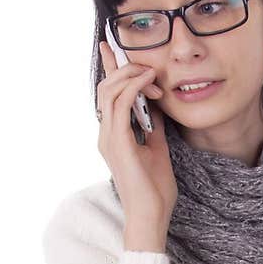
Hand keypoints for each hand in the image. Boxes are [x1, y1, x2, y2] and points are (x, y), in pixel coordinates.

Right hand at [96, 39, 177, 231]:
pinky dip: (134, 88)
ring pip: (109, 91)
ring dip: (131, 76)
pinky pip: (121, 104)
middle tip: (147, 65)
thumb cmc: (155, 191)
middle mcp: (106, 133)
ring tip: (151, 73)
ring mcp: (109, 138)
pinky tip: (149, 81)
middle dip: (123, 68)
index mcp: (113, 135)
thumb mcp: (157, 150)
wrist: (151, 216)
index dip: (109, 69)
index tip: (112, 47)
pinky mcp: (118, 143)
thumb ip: (152, 127)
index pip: (107, 95)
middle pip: (105, 87)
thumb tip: (155, 106)